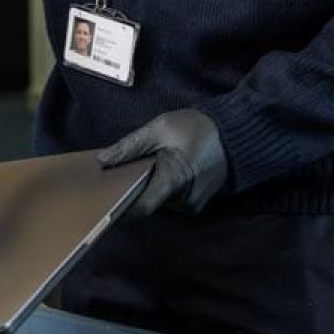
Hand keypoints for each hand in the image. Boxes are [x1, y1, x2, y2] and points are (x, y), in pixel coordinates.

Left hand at [98, 109, 227, 218]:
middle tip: (111, 175)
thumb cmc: (196, 128)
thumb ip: (130, 146)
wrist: (231, 134)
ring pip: (158, 201)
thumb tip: (103, 160)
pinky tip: (151, 171)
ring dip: (145, 187)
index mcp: (174, 181)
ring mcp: (190, 204)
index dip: (119, 204)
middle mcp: (184, 201)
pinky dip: (158, 187)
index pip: (141, 206)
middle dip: (129, 190)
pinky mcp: (193, 202)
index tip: (101, 197)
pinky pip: (169, 199)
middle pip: (148, 203)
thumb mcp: (160, 128)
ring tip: (131, 169)